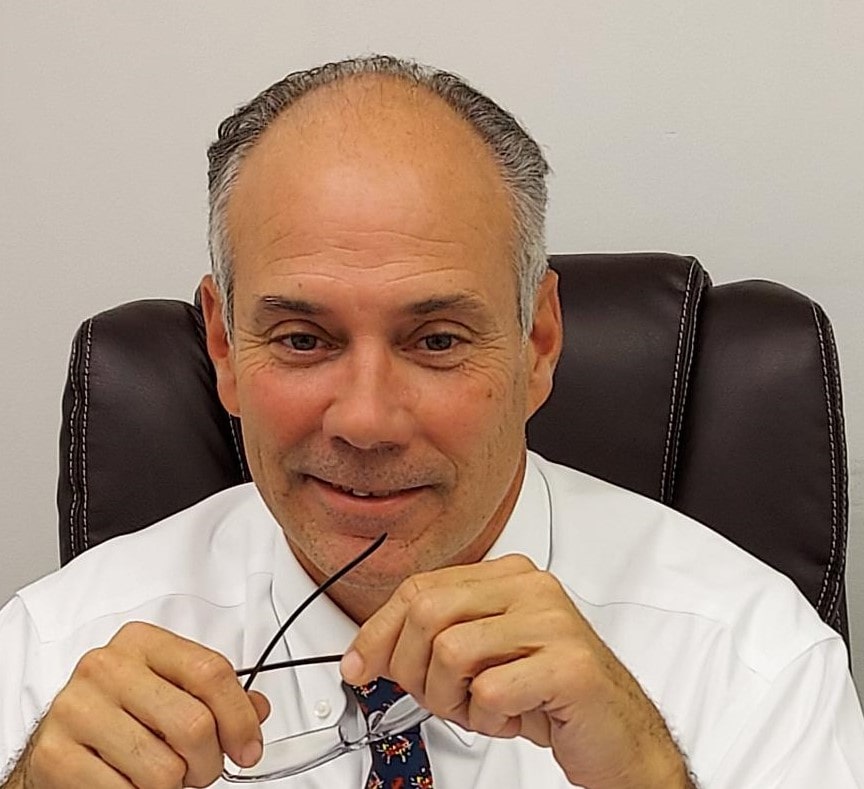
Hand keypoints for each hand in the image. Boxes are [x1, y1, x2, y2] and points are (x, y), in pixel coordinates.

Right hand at [16, 622, 268, 787]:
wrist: (58, 741)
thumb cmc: (122, 711)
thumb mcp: (170, 688)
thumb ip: (216, 694)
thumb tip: (256, 710)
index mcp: (143, 642)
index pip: (211, 673)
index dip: (240, 719)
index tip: (248, 749)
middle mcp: (107, 667)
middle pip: (193, 724)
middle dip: (209, 762)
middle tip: (201, 769)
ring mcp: (77, 709)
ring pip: (163, 770)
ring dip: (176, 786)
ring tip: (165, 776)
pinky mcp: (55, 755)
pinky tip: (133, 783)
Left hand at [340, 555, 690, 788]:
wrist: (616, 733)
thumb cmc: (548, 692)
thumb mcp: (483, 656)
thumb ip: (435, 638)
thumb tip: (369, 651)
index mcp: (509, 576)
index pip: (421, 587)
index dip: (379, 630)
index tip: (358, 664)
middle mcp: (531, 589)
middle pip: (428, 612)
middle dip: (410, 667)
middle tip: (434, 697)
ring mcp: (553, 622)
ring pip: (451, 651)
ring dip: (451, 699)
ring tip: (480, 709)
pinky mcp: (569, 665)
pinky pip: (490, 689)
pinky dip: (486, 718)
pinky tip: (509, 718)